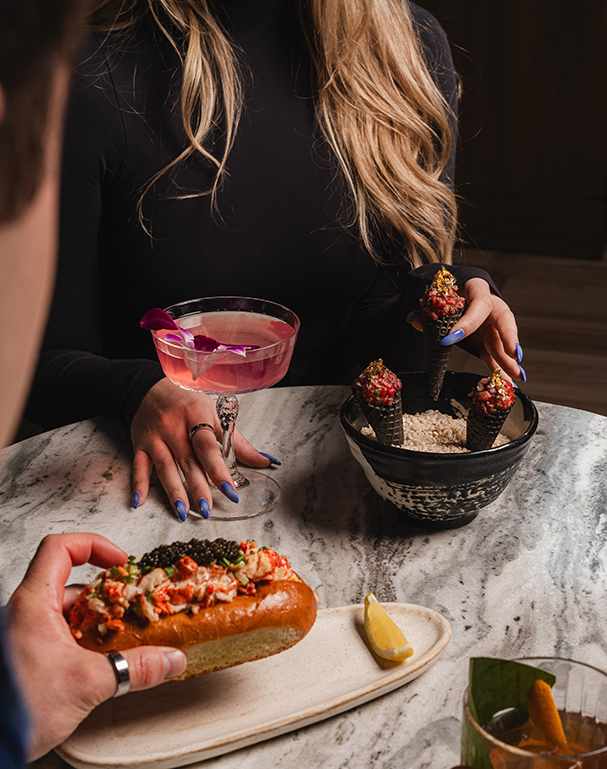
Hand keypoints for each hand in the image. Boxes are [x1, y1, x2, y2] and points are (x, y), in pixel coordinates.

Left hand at [7, 533, 186, 760]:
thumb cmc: (15, 713)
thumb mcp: (87, 684)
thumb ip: (136, 668)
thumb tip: (170, 659)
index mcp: (33, 603)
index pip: (60, 547)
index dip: (94, 545)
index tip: (120, 562)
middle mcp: (24, 612)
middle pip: (70, 580)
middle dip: (105, 592)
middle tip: (130, 604)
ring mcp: (24, 634)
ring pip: (66, 610)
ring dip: (97, 619)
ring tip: (121, 635)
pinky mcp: (27, 655)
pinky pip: (60, 633)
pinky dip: (85, 639)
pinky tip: (102, 658)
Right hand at [130, 378, 273, 518]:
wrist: (150, 388)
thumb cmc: (187, 402)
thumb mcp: (214, 413)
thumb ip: (238, 441)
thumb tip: (264, 461)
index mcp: (196, 415)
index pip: (208, 446)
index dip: (219, 469)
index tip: (229, 490)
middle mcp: (173, 426)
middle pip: (187, 460)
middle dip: (197, 487)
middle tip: (207, 509)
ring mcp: (154, 436)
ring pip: (164, 467)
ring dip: (174, 491)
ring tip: (183, 512)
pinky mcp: (139, 443)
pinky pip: (138, 466)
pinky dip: (139, 484)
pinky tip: (140, 501)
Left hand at [410, 277, 525, 381]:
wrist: (450, 294)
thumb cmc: (447, 292)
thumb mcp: (438, 296)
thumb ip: (428, 309)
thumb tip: (413, 319)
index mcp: (477, 289)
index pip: (479, 304)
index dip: (468, 321)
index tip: (451, 338)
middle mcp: (490, 306)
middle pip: (503, 321)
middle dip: (509, 338)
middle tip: (514, 354)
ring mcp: (490, 324)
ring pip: (500, 342)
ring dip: (507, 360)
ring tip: (516, 376)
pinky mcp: (486, 339)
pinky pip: (493, 354)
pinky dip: (498, 367)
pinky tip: (506, 381)